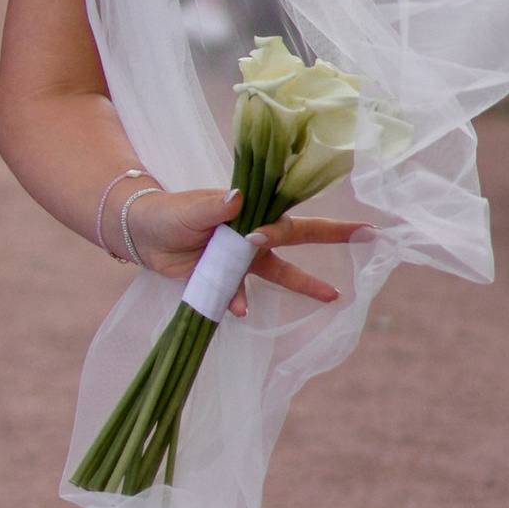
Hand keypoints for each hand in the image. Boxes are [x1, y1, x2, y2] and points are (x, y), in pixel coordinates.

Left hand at [116, 183, 362, 306]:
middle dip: (332, 236)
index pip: (283, 216)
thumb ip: (212, 207)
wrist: (142, 235)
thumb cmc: (169, 212)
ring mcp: (242, 259)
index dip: (291, 226)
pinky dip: (241, 302)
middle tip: (366, 235)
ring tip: (333, 296)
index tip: (273, 237)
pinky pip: (241, 294)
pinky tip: (241, 309)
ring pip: (280, 272)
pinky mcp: (226, 280)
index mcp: (248, 212)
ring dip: (304, 283)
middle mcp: (253, 235)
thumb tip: (236, 198)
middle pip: (297, 238)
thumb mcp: (189, 209)